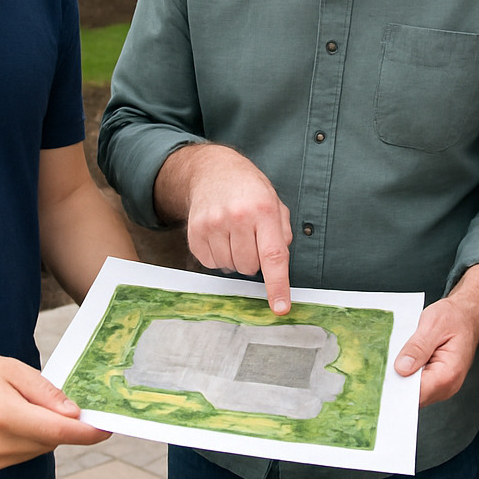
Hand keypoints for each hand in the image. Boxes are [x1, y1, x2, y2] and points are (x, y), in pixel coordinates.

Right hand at [0, 350, 110, 472]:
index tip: (107, 428)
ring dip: (47, 431)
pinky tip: (16, 420)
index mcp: (4, 416)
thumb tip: (75, 415)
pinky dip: (32, 438)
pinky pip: (28, 453)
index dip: (85, 431)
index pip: (56, 430)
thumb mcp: (17, 370)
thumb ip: (48, 393)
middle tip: (57, 401)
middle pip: (51, 440)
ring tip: (23, 406)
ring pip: (42, 448)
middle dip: (64, 423)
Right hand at [166, 145, 293, 314]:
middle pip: (249, 267)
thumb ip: (282, 233)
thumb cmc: (249, 190)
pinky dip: (218, 256)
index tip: (281, 308)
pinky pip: (210, 263)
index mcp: (264, 210)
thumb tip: (279, 265)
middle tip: (251, 238)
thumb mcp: (275, 202)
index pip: (273, 256)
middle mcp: (237, 217)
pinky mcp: (195, 232)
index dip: (278, 286)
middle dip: (254, 260)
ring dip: (235, 258)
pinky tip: (220, 236)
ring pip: (229, 267)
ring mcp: (213, 224)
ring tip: (235, 234)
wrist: (213, 170)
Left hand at [392, 296, 478, 406]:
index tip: (382, 377)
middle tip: (382, 366)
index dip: (397, 387)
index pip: (416, 394)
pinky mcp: (438, 382)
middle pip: (413, 397)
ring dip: (402, 379)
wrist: (468, 315)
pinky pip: (418, 386)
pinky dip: (408, 376)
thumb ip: (417, 347)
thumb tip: (402, 368)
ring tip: (396, 360)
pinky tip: (404, 362)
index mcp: (448, 373)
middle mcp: (448, 386)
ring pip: (414, 394)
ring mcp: (443, 387)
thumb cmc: (454, 317)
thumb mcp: (433, 325)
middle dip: (397, 384)